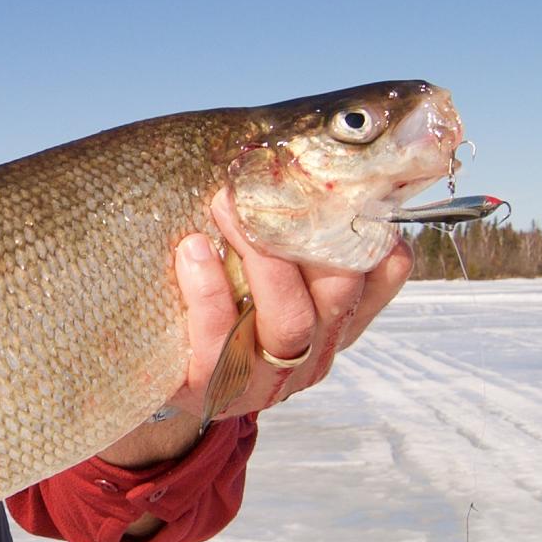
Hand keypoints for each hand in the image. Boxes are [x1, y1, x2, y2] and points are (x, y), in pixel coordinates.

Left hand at [98, 188, 413, 467]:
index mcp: (336, 317)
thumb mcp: (262, 274)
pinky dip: (208, 291)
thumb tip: (296, 152)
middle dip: (306, 231)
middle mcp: (314, 350)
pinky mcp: (214, 388)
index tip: (347, 181)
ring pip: (290, 320)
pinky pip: (220, 341)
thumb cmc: (218, 303)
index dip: (378, 230)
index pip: (383, 274)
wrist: (157, 375)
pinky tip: (191, 251)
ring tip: (222, 204)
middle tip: (264, 183)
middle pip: (339, 291)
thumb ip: (289, 234)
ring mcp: (268, 377)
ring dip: (260, 256)